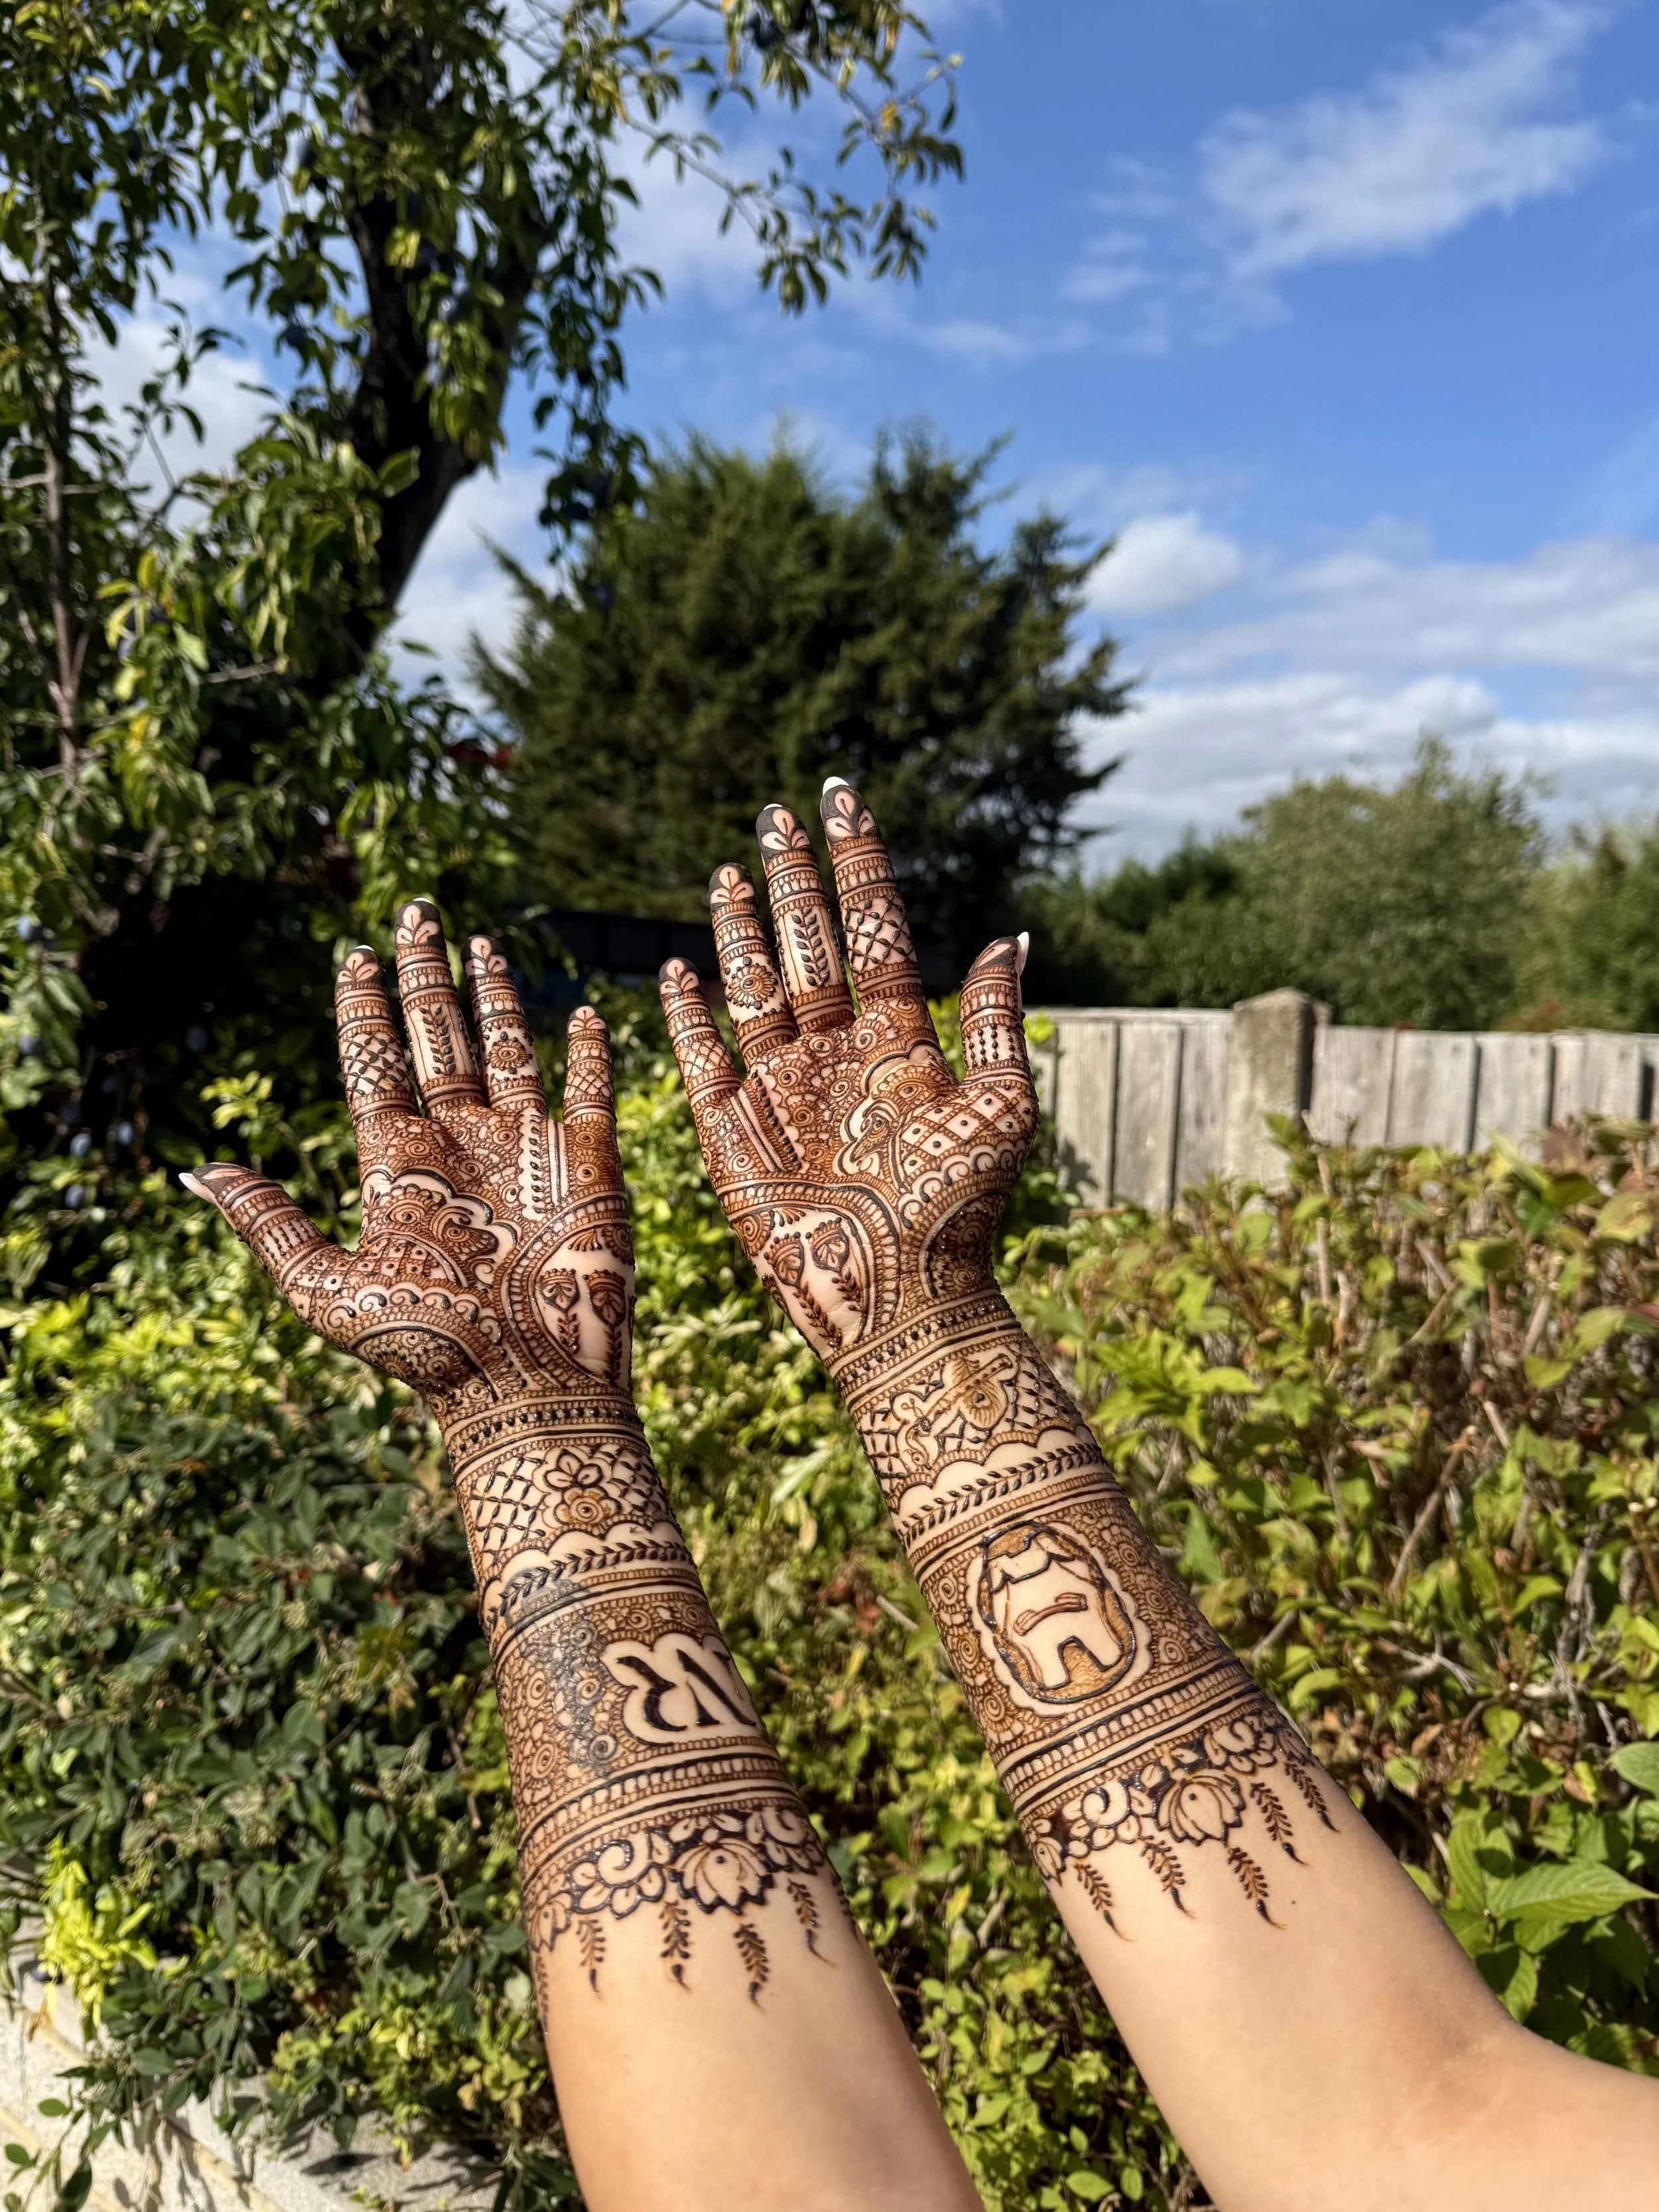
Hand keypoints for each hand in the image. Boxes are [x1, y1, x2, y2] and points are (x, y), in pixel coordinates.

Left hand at [185, 900, 632, 1419]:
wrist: (526, 1387)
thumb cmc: (428, 1349)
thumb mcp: (326, 1289)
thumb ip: (269, 1222)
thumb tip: (193, 1170)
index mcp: (397, 1159)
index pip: (375, 1058)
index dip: (363, 1004)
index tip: (352, 953)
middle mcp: (458, 1141)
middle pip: (436, 1035)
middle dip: (423, 971)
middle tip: (414, 909)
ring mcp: (523, 1148)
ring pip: (507, 1050)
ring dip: (495, 996)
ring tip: (479, 943)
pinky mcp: (588, 1166)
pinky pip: (590, 1092)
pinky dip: (590, 1052)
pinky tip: (587, 1013)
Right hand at [658, 782, 1036, 1380]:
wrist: (899, 1297)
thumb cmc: (959, 1211)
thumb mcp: (1001, 1108)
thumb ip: (997, 1021)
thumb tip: (1011, 935)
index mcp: (900, 1042)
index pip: (873, 931)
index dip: (858, 865)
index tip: (845, 799)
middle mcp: (837, 1055)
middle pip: (810, 945)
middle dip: (794, 879)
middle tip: (778, 814)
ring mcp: (782, 1089)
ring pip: (755, 987)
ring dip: (743, 928)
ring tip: (732, 867)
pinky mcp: (733, 1132)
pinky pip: (701, 1059)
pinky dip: (687, 1014)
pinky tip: (680, 967)